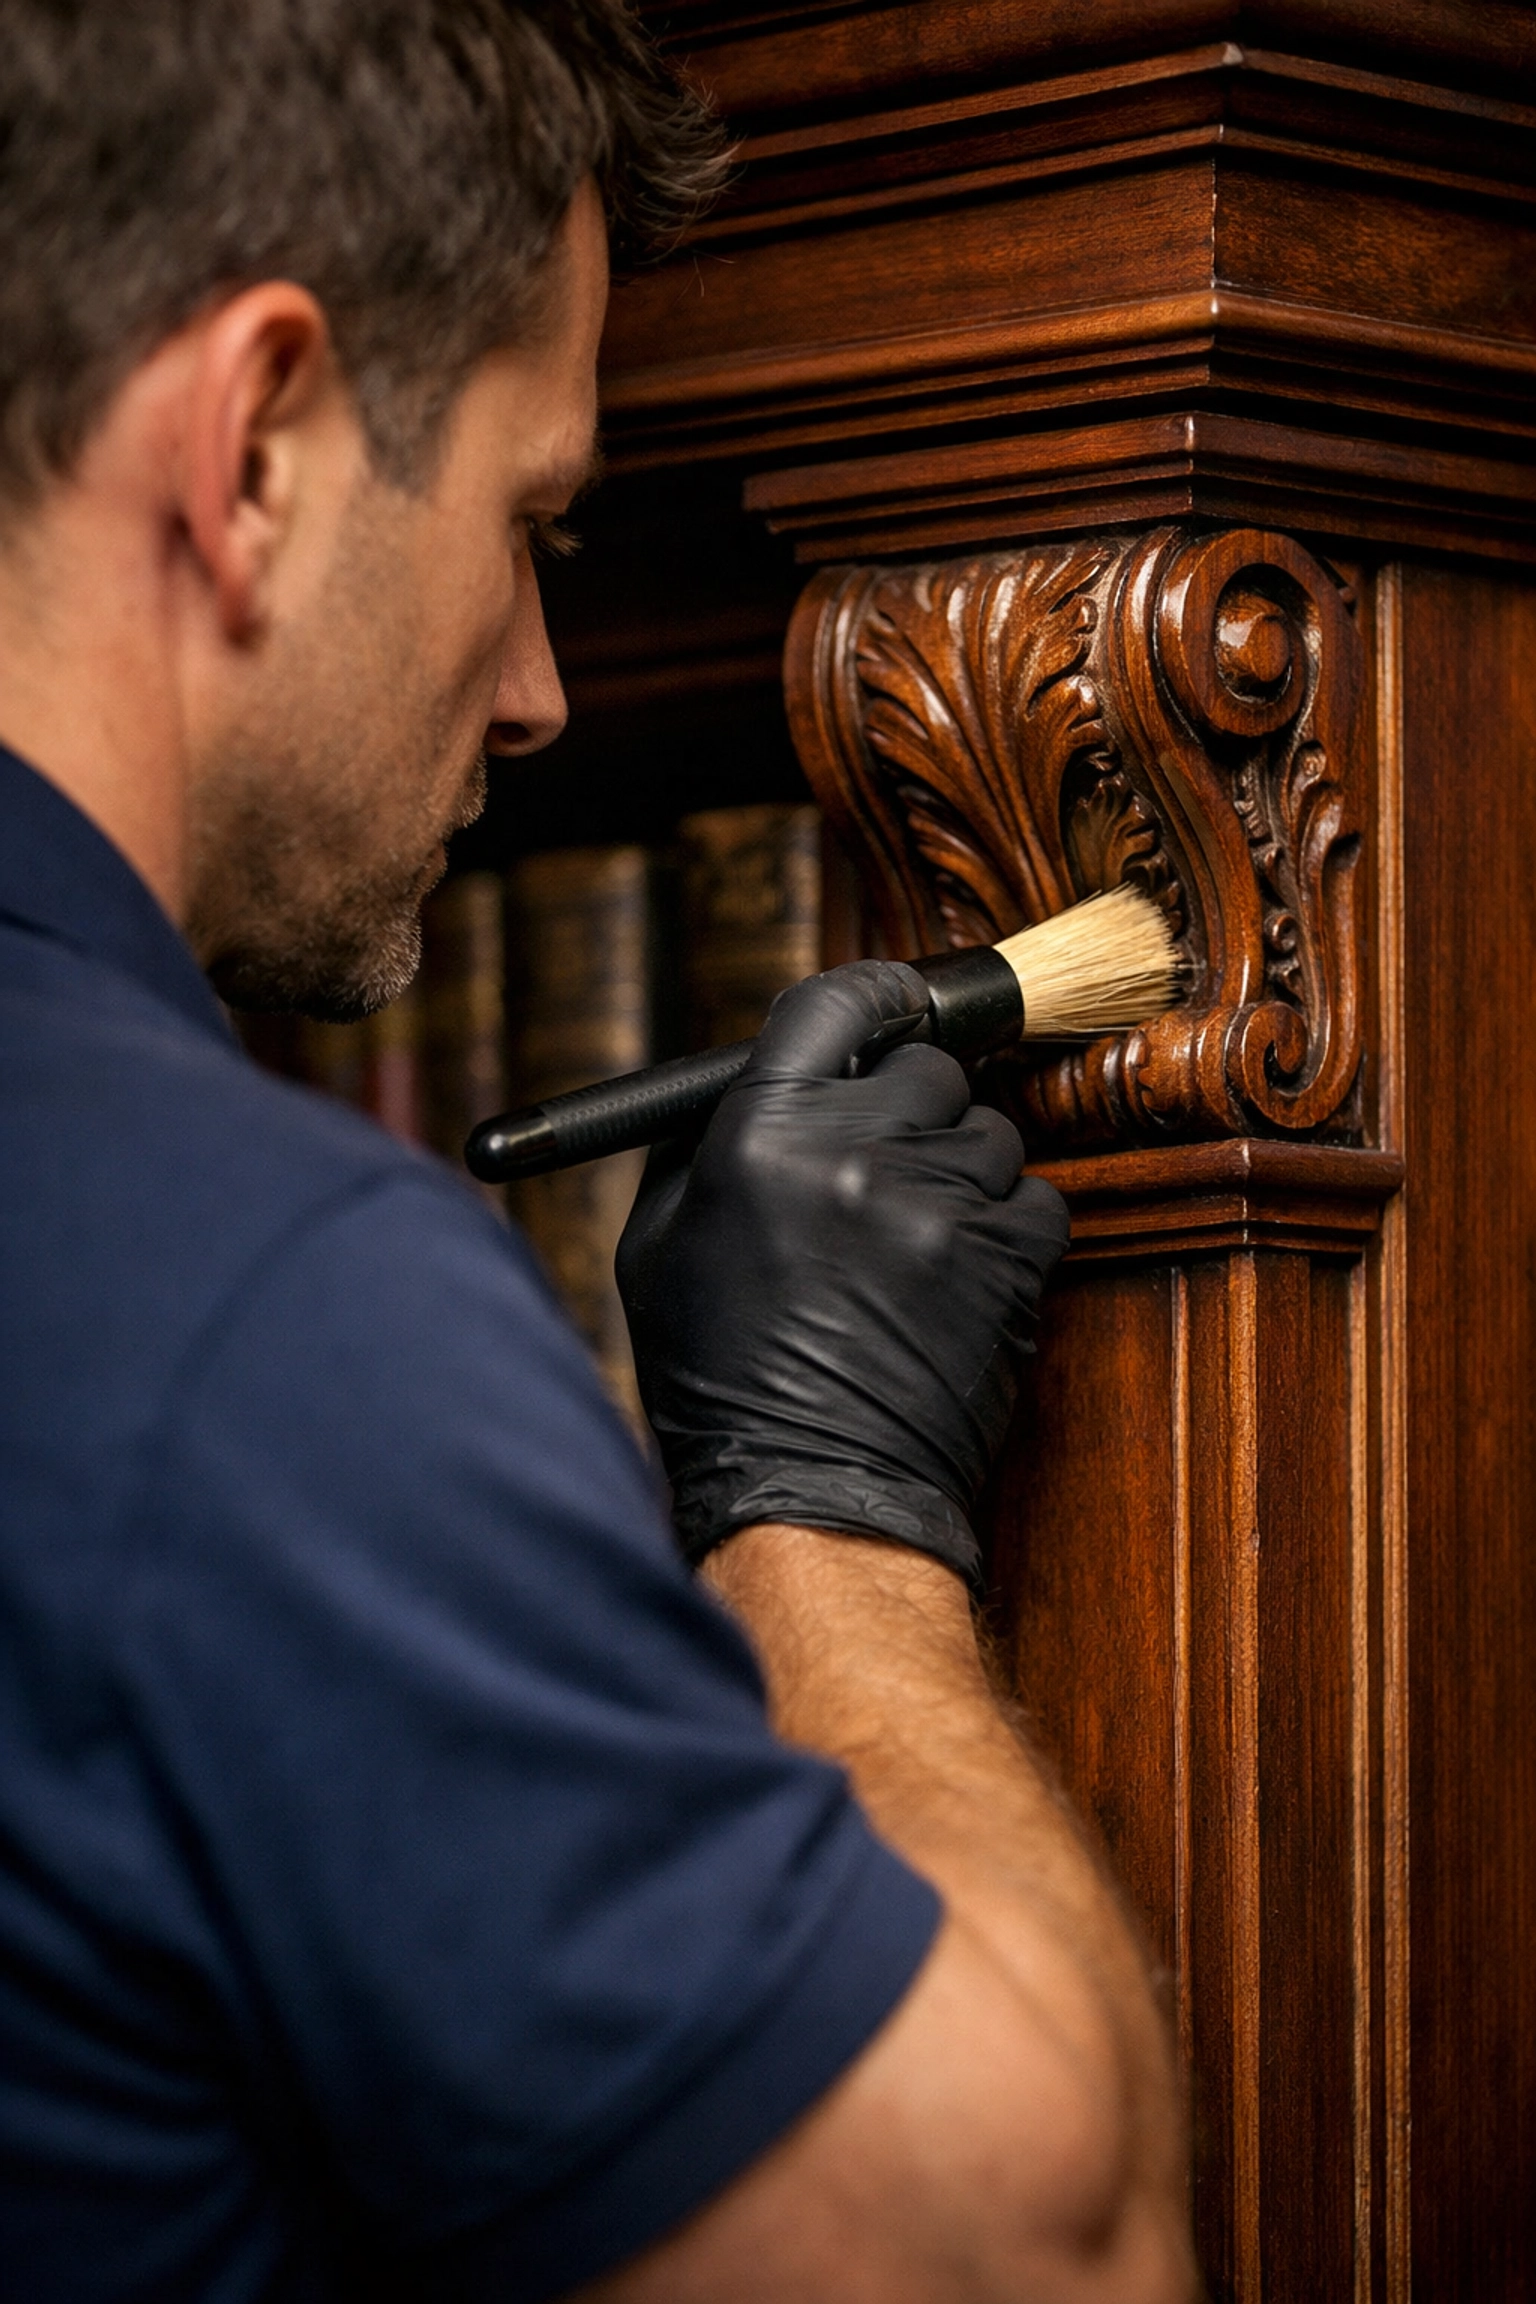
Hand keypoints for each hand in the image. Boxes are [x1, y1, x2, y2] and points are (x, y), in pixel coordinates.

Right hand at [616, 960, 1070, 1586]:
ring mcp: (941, 1206)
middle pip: (929, 1068)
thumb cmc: (721, 1379)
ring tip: (914, 1249)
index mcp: (760, 1133)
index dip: (876, 998)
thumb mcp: (658, 1246)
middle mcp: (855, 1152)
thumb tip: (752, 1078)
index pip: (838, 1000)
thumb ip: (705, 1142)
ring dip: (963, 1174)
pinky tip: (959, 1280)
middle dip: (916, 1109)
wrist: (808, 1496)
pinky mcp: (1008, 1262)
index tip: (895, 1007)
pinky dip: (1008, 1231)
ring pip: (992, 1134)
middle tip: (889, 1170)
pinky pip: (1037, 1201)